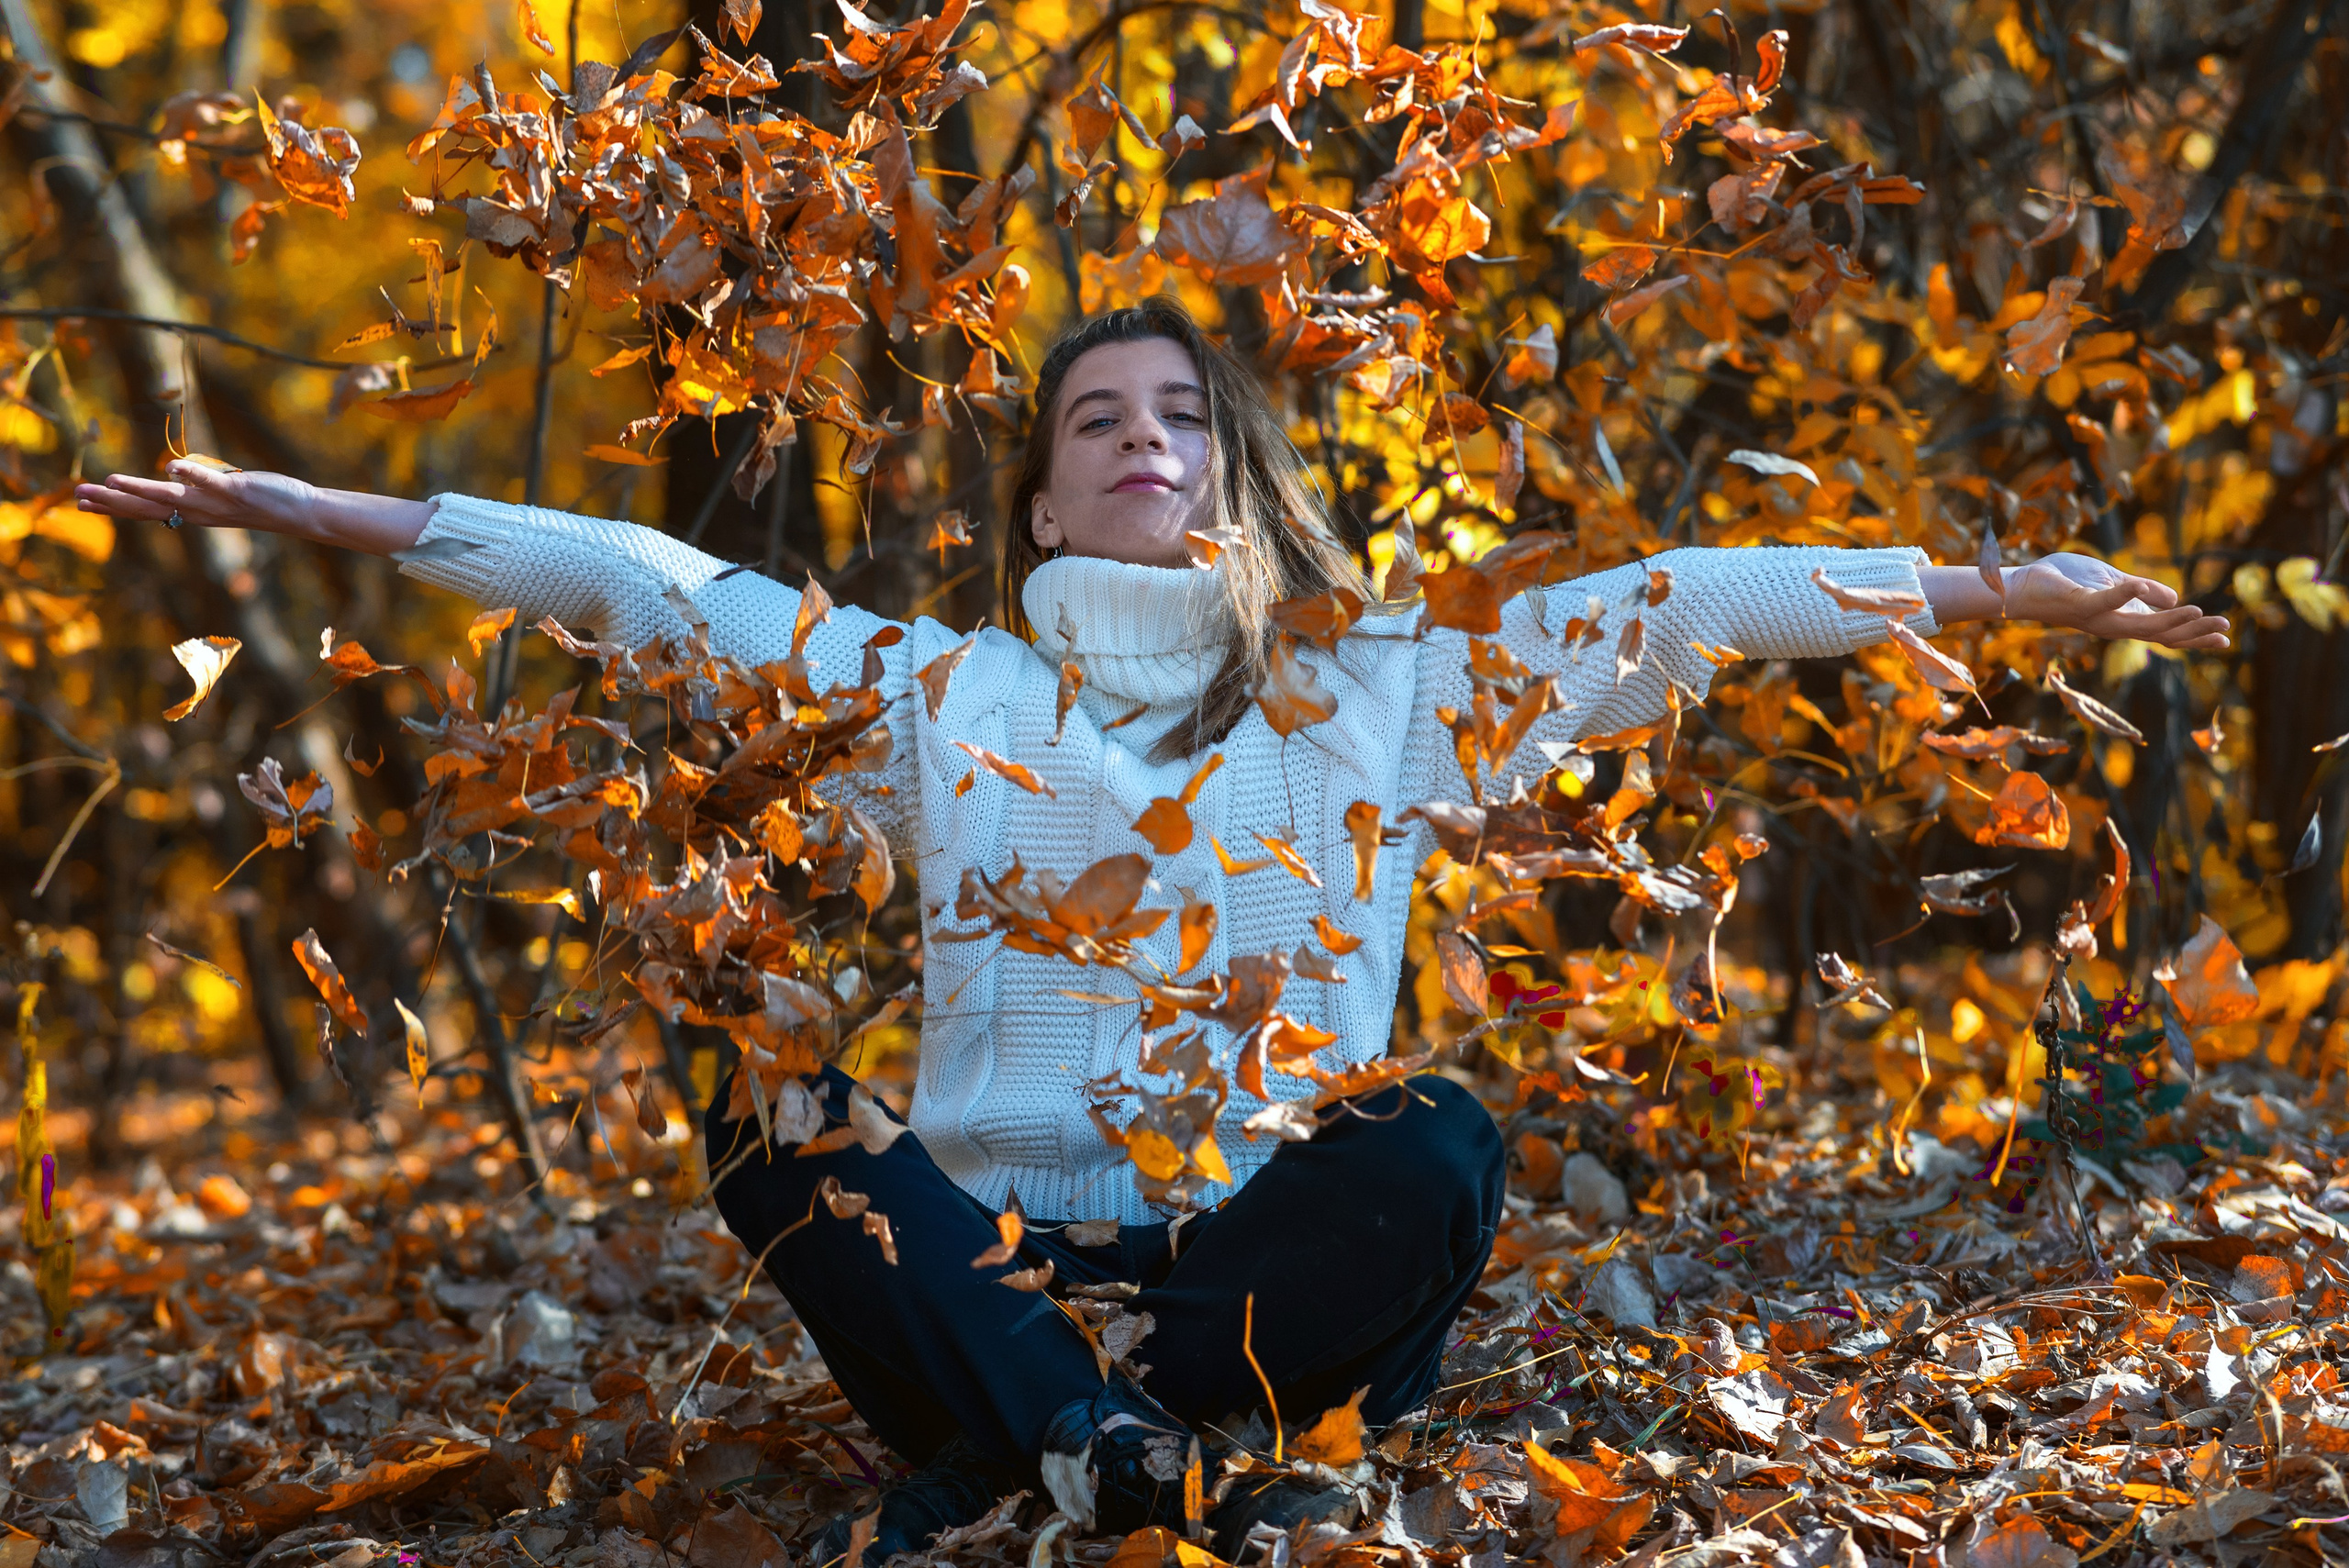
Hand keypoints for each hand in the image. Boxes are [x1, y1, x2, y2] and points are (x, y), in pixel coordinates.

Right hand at [76, 462, 319, 538]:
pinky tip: (171, 466)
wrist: (298, 513)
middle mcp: (199, 511)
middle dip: (112, 502)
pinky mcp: (237, 490)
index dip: (113, 508)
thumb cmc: (259, 502)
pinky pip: (211, 482)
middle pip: (148, 508)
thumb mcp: (217, 498)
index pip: (145, 512)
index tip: (80, 503)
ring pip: (172, 498)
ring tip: (111, 480)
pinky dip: (192, 474)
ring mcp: (217, 502)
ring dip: (141, 489)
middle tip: (78, 495)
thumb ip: (192, 491)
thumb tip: (167, 477)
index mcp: (192, 513)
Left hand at [2000, 553, 2230, 649]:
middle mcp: (2114, 625)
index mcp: (2125, 619)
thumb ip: (2143, 591)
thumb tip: (2175, 600)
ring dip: (2168, 620)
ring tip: (2198, 611)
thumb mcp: (2114, 582)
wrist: (2027, 584)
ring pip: (2138, 626)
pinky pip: (2102, 603)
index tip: (2225, 637)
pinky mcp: (2079, 605)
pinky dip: (2120, 596)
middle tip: (2225, 630)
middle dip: (2193, 634)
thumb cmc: (2067, 582)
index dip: (2194, 635)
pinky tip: (2139, 586)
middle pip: (2160, 636)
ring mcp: (2097, 618)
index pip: (2166, 632)